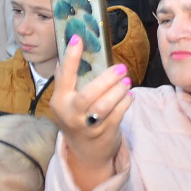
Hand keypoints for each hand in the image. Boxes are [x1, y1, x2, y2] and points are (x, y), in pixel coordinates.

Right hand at [49, 35, 131, 190]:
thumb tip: (71, 45)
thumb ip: (67, 77)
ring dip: (118, 91)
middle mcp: (71, 114)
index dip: (71, 57)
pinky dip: (126, 102)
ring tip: (127, 81)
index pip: (64, 76)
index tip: (78, 38)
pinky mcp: (104, 133)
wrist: (84, 152)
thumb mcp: (67, 100)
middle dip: (106, 80)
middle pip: (88, 95)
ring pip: (104, 107)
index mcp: (60, 101)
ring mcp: (88, 126)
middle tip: (121, 68)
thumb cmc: (77, 117)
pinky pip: (117, 115)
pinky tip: (129, 95)